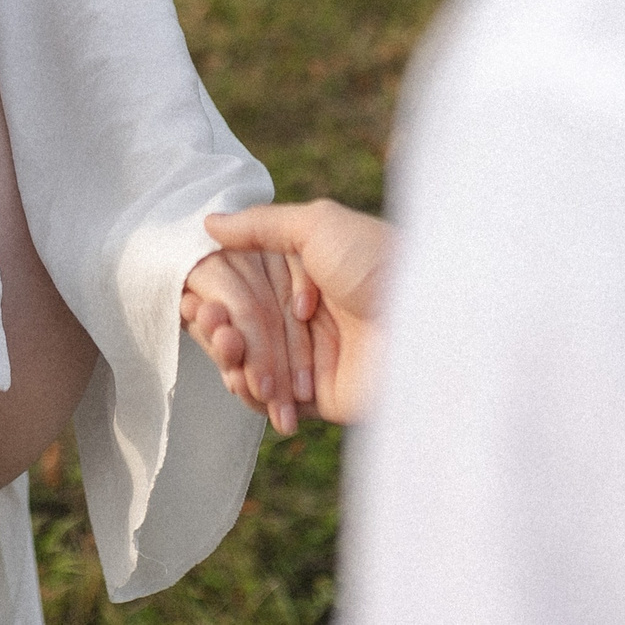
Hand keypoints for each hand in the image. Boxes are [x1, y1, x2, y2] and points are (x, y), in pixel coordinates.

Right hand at [204, 201, 390, 424]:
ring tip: (228, 350)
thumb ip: (262, 225)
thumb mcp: (320, 225)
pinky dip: (254, 395)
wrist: (429, 325)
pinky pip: (273, 401)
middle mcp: (306, 315)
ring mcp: (312, 357)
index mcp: (305, 273)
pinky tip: (244, 382)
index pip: (245, 287)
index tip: (196, 299)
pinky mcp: (319, 398)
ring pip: (253, 365)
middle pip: (244, 328)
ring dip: (232, 360)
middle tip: (211, 325)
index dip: (216, 295)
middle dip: (220, 329)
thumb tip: (210, 222)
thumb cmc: (378, 264)